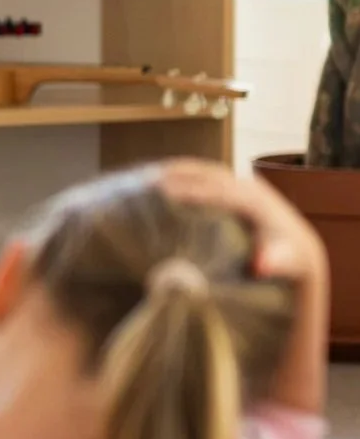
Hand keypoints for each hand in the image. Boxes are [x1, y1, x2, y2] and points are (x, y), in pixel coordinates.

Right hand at [157, 159, 326, 282]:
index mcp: (260, 203)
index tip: (165, 193)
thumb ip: (274, 263)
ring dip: (175, 171)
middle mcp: (250, 187)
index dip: (194, 191)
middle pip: (210, 175)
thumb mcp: (285, 264)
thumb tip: (262, 267)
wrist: (296, 248)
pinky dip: (180, 174)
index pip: (222, 192)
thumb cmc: (285, 261)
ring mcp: (241, 183)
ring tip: (142, 178)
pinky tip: (155, 181)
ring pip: (204, 171)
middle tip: (145, 181)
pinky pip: (203, 175)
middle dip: (178, 176)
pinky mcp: (232, 185)